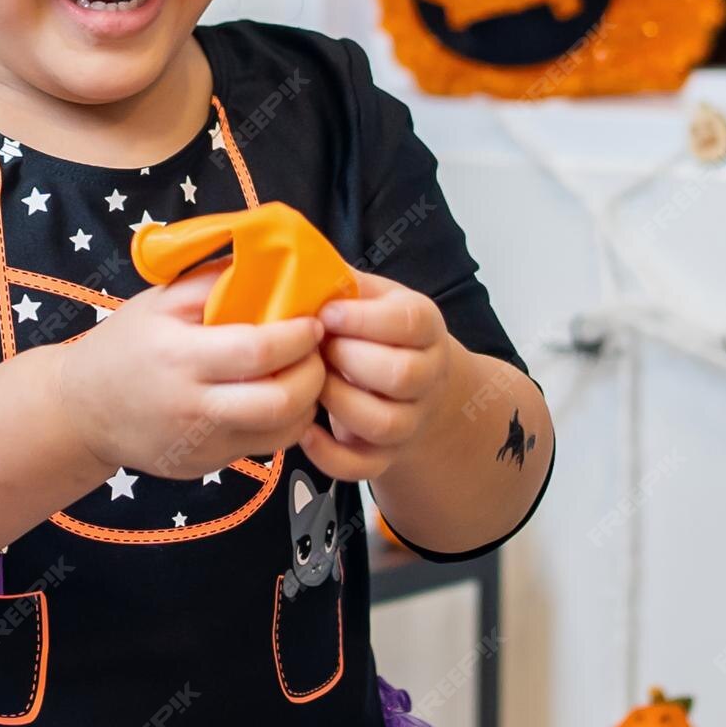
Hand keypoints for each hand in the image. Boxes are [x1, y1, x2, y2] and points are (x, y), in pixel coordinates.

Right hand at [55, 255, 327, 481]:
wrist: (82, 411)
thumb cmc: (124, 345)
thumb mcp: (158, 301)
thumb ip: (213, 281)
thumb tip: (270, 262)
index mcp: (180, 357)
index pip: (257, 350)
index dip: (297, 336)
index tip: (312, 321)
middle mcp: (193, 407)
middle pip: (279, 402)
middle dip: (314, 374)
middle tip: (318, 351)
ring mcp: (202, 444)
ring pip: (281, 434)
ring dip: (307, 403)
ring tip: (305, 374)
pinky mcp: (207, 466)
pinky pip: (264, 448)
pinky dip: (283, 423)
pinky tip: (278, 397)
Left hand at [296, 271, 454, 481]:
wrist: (415, 382)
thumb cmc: (376, 328)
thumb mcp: (371, 295)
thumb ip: (342, 281)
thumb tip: (297, 259)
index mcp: (425, 327)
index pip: (409, 324)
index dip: (363, 320)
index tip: (325, 314)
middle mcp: (428, 375)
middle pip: (401, 375)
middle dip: (349, 360)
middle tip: (317, 348)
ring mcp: (412, 420)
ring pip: (385, 423)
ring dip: (339, 403)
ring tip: (312, 381)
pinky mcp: (389, 455)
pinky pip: (364, 467)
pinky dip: (331, 455)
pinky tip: (306, 430)